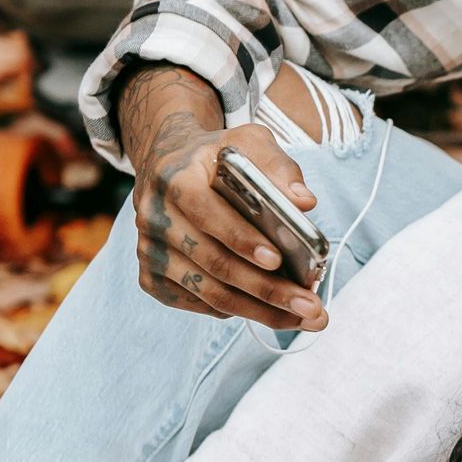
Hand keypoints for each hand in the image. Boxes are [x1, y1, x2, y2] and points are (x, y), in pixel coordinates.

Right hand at [118, 63, 326, 332]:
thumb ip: (277, 166)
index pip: (208, 215)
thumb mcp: (247, 143)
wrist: (166, 166)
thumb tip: (305, 202)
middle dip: (267, 289)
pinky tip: (270, 310)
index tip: (278, 259)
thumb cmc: (216, 158)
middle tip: (311, 307)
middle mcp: (154, 219)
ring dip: (260, 311)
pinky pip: (199, 304)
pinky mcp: (151, 278)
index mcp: (175, 180)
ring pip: (209, 293)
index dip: (241, 239)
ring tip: (303, 319)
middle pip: (215, 264)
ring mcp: (150, 252)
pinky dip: (238, 312)